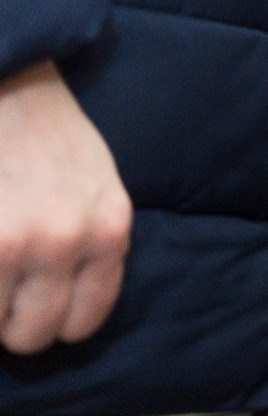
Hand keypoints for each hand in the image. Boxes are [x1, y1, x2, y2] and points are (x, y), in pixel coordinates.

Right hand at [0, 63, 131, 354]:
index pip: (85, 319)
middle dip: (10, 322)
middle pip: (35, 333)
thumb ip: (91, 242)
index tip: (31, 306)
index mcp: (109, 229)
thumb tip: (63, 306)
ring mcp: (13, 241)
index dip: (52, 320)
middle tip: (1, 288)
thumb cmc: (47, 136)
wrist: (7, 82)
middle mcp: (67, 240)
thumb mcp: (95, 185)